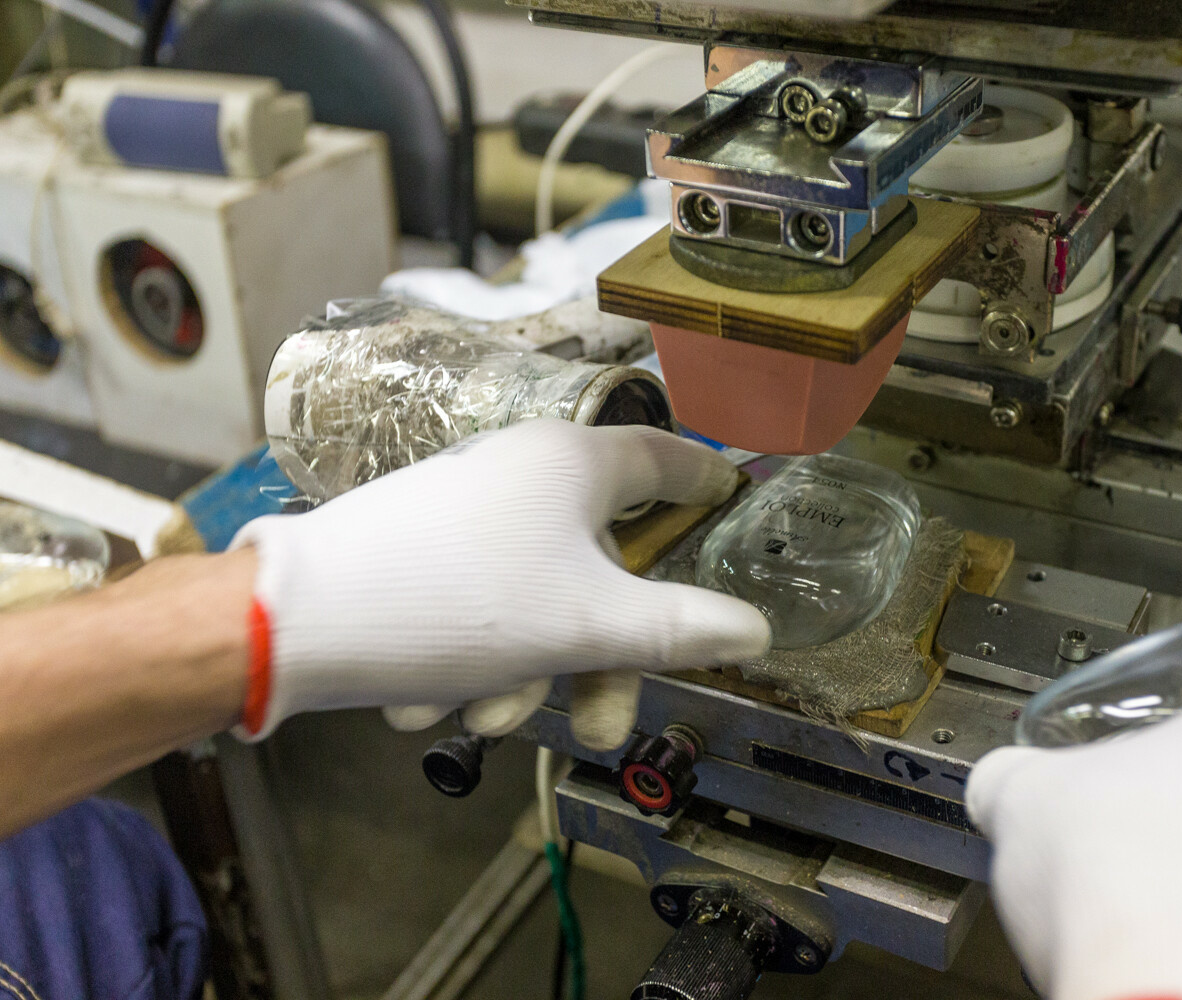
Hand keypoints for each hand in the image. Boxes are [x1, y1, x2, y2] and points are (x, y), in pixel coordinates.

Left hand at [232, 419, 770, 739]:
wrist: (292, 621)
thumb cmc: (459, 604)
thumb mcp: (589, 626)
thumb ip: (680, 629)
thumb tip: (756, 632)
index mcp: (574, 464)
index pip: (668, 462)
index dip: (709, 486)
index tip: (735, 503)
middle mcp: (522, 471)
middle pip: (601, 566)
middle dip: (597, 660)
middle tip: (596, 726)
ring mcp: (466, 507)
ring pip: (535, 597)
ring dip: (523, 672)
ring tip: (478, 721)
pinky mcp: (419, 544)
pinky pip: (476, 600)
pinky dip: (470, 655)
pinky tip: (428, 703)